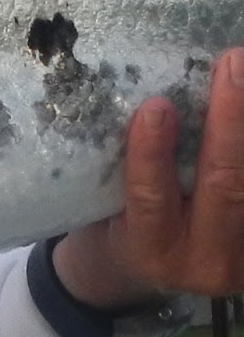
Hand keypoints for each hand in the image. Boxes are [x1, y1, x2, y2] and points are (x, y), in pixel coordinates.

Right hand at [54, 47, 243, 308]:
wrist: (147, 271)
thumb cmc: (114, 224)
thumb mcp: (105, 204)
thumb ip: (123, 165)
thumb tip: (143, 98)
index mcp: (151, 249)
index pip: (151, 196)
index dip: (153, 152)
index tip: (155, 105)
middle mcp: (206, 260)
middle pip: (225, 186)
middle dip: (229, 122)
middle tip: (232, 65)